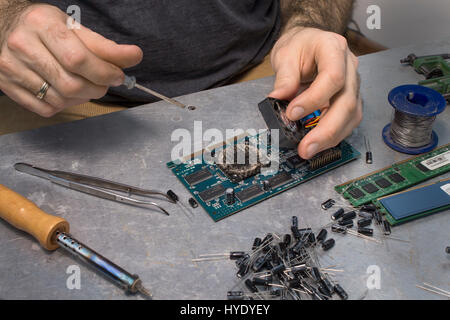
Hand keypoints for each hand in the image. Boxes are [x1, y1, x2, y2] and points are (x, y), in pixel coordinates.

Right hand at [0, 4, 142, 116]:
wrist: (3, 26)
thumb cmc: (45, 28)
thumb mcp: (73, 27)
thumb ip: (104, 45)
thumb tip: (134, 56)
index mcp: (42, 24)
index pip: (79, 58)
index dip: (105, 72)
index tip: (118, 75)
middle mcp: (23, 45)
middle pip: (72, 84)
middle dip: (98, 88)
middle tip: (105, 82)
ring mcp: (12, 68)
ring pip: (61, 99)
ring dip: (84, 97)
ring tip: (88, 86)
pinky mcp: (7, 86)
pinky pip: (46, 109)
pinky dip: (65, 105)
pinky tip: (69, 93)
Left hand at [269, 27, 361, 158]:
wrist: (310, 43)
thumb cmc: (300, 45)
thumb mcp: (285, 54)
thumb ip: (284, 77)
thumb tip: (278, 99)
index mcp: (334, 48)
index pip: (333, 77)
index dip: (314, 99)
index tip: (292, 114)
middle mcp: (350, 67)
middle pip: (347, 102)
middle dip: (326, 129)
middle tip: (306, 147)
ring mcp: (353, 84)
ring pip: (351, 115)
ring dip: (331, 137)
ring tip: (309, 150)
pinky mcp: (351, 99)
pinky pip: (348, 121)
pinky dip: (334, 135)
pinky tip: (318, 144)